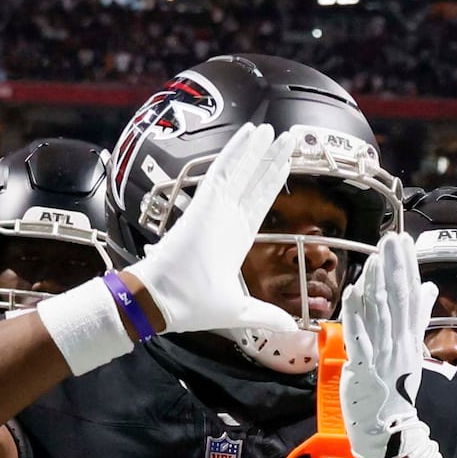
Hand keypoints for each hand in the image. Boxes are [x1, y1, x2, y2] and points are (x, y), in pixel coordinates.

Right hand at [124, 121, 301, 352]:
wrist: (164, 302)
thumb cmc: (191, 305)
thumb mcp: (239, 311)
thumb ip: (266, 315)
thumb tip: (292, 327)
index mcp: (235, 239)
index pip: (259, 203)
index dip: (272, 182)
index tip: (284, 164)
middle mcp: (226, 219)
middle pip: (254, 182)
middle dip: (271, 160)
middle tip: (287, 138)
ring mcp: (215, 209)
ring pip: (241, 171)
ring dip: (258, 149)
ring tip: (274, 129)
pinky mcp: (204, 203)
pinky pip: (223, 170)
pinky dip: (237, 151)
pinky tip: (251, 133)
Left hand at [339, 231, 433, 457]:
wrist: (390, 429)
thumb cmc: (397, 388)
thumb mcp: (411, 349)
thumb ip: (418, 317)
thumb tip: (429, 287)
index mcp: (408, 336)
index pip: (410, 295)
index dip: (407, 267)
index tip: (404, 241)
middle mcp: (397, 342)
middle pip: (397, 299)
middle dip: (394, 267)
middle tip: (392, 239)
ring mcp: (381, 355)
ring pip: (379, 314)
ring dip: (376, 284)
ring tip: (375, 258)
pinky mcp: (364, 367)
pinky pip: (359, 336)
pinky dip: (355, 313)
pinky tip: (352, 291)